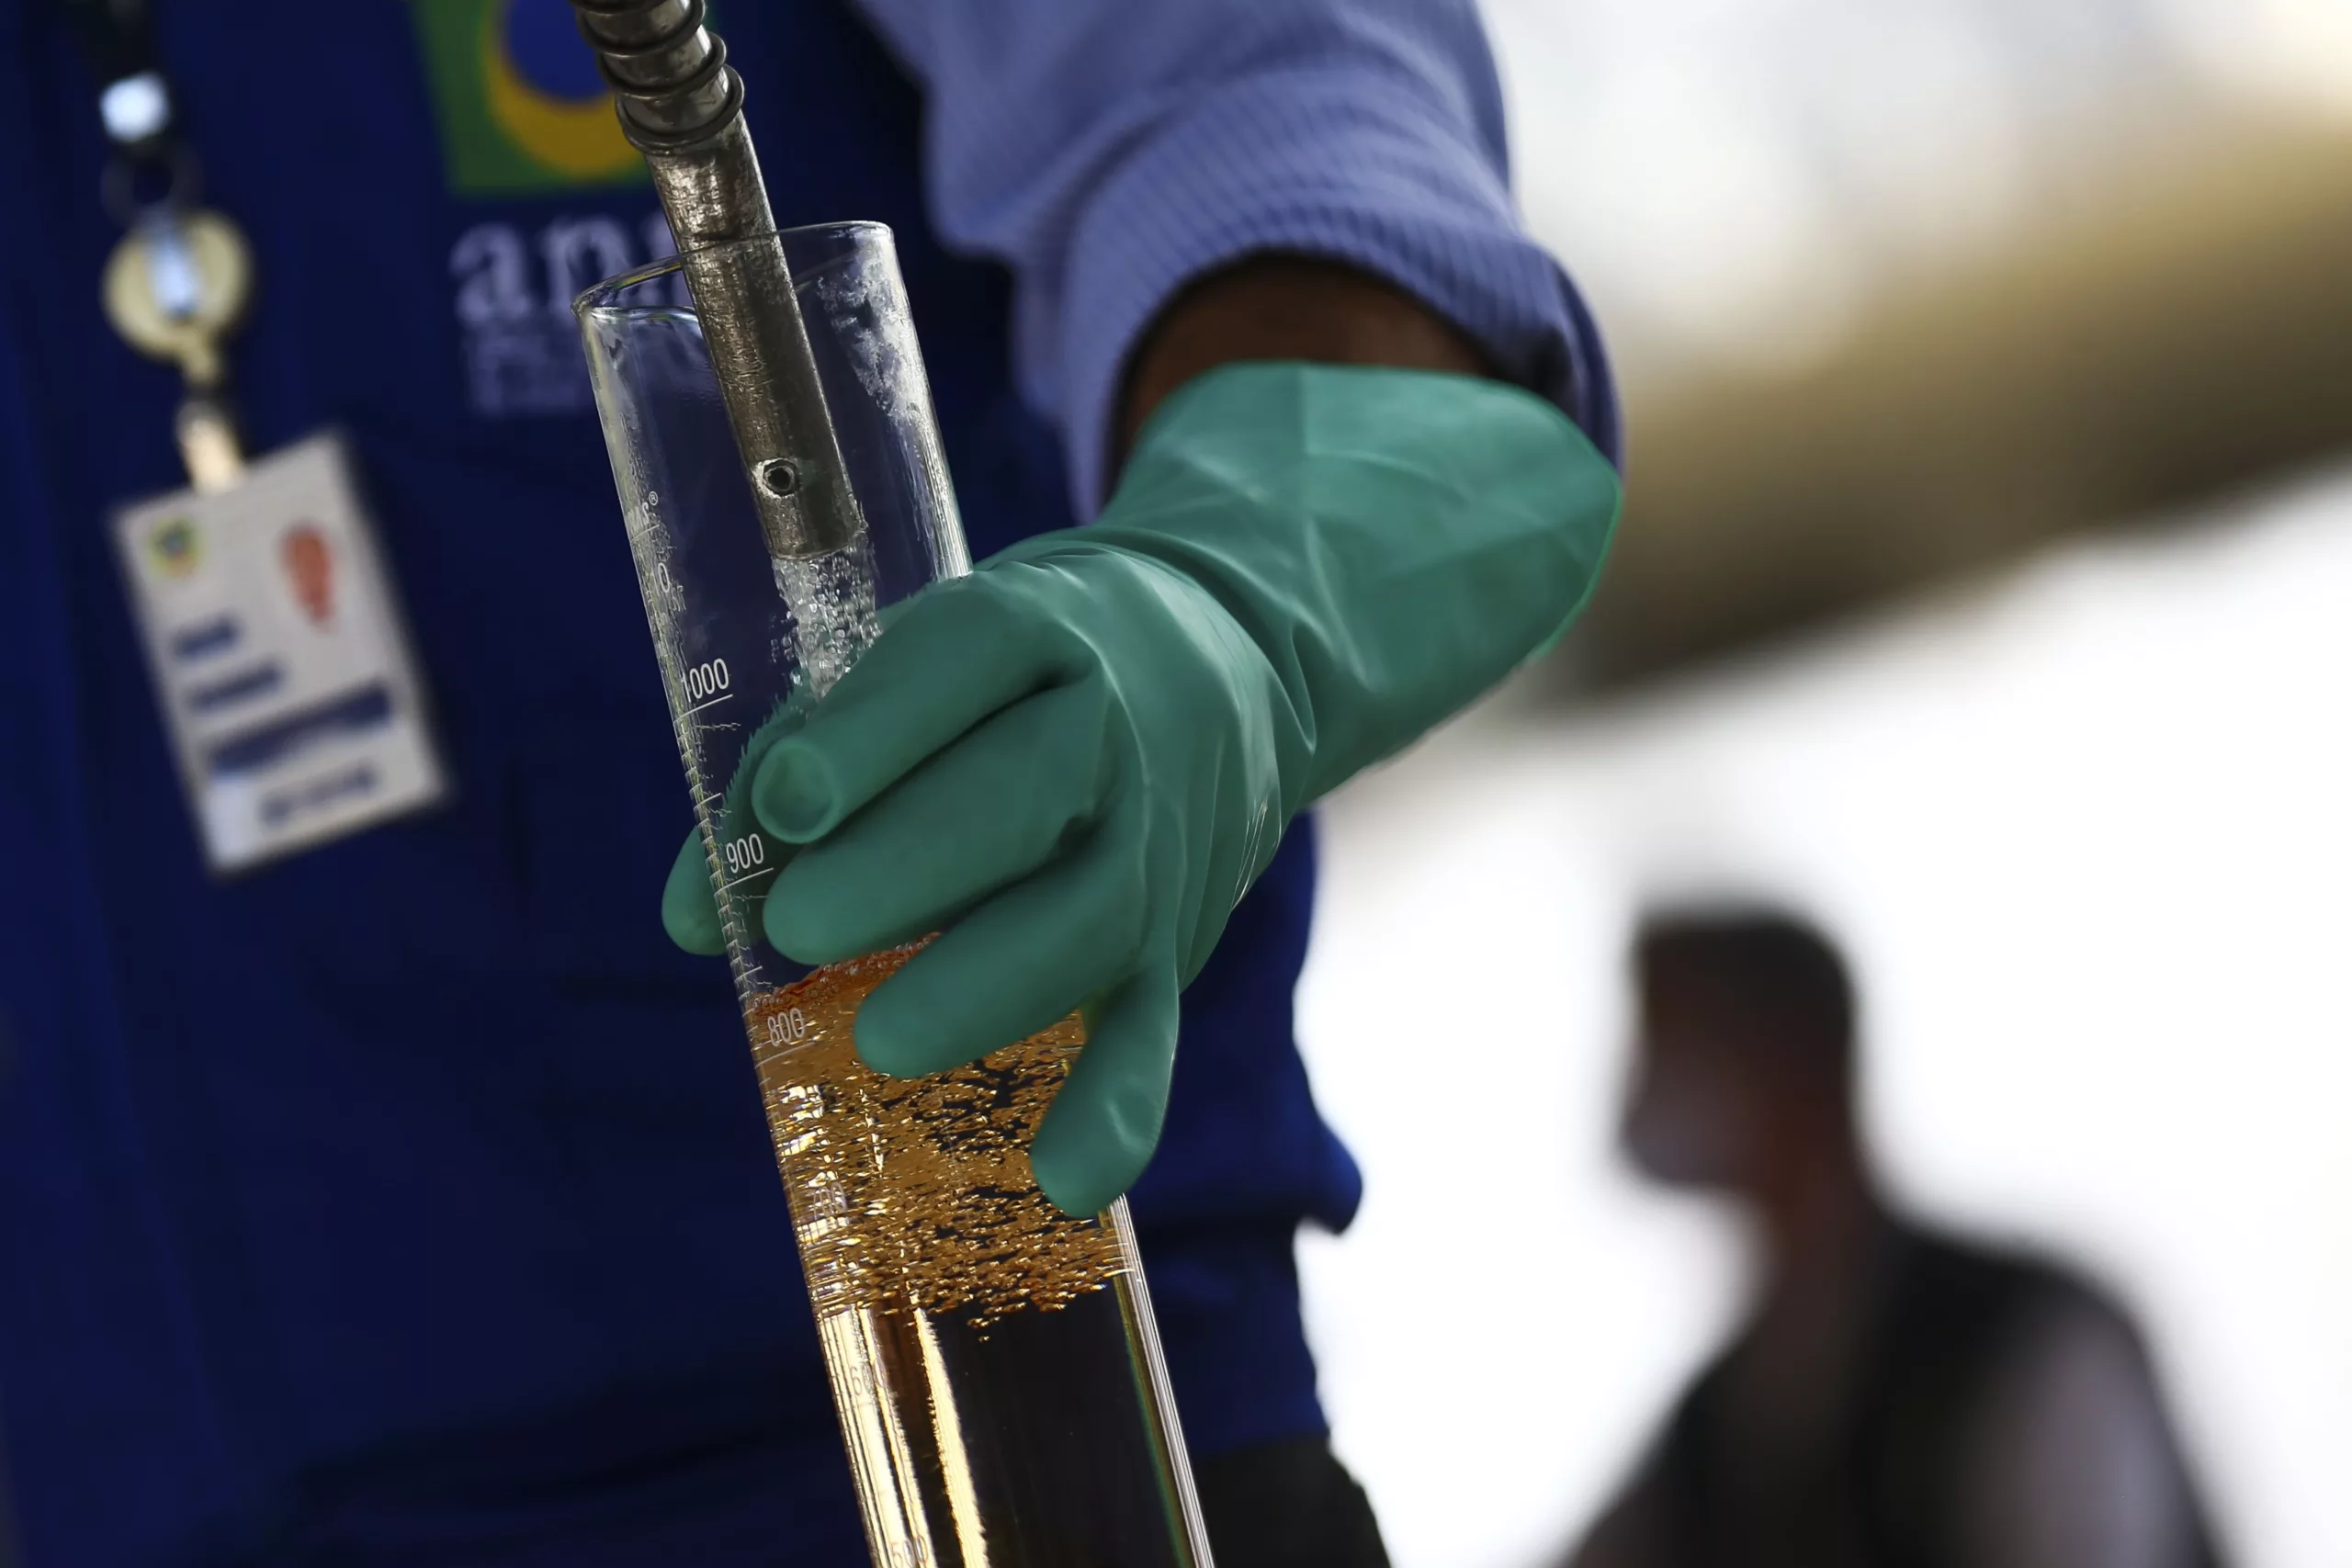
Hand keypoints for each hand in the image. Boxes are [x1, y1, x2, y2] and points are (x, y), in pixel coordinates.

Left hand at [667, 361, 1618, 1213]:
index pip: (959, 665)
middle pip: (1022, 797)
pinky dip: (1115, 1112)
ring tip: (876, 1040)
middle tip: (800, 930)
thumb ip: (793, 773)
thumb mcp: (920, 671)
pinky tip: (1062, 1182)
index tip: (788, 804)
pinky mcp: (1172, 947)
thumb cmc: (1016, 682)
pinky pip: (1151, 1033)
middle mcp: (1105, 735)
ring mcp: (1150, 848)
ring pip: (1083, 921)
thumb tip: (686, 916)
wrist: (1232, 664)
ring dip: (982, 987)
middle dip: (908, 868)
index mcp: (1030, 635)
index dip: (870, 738)